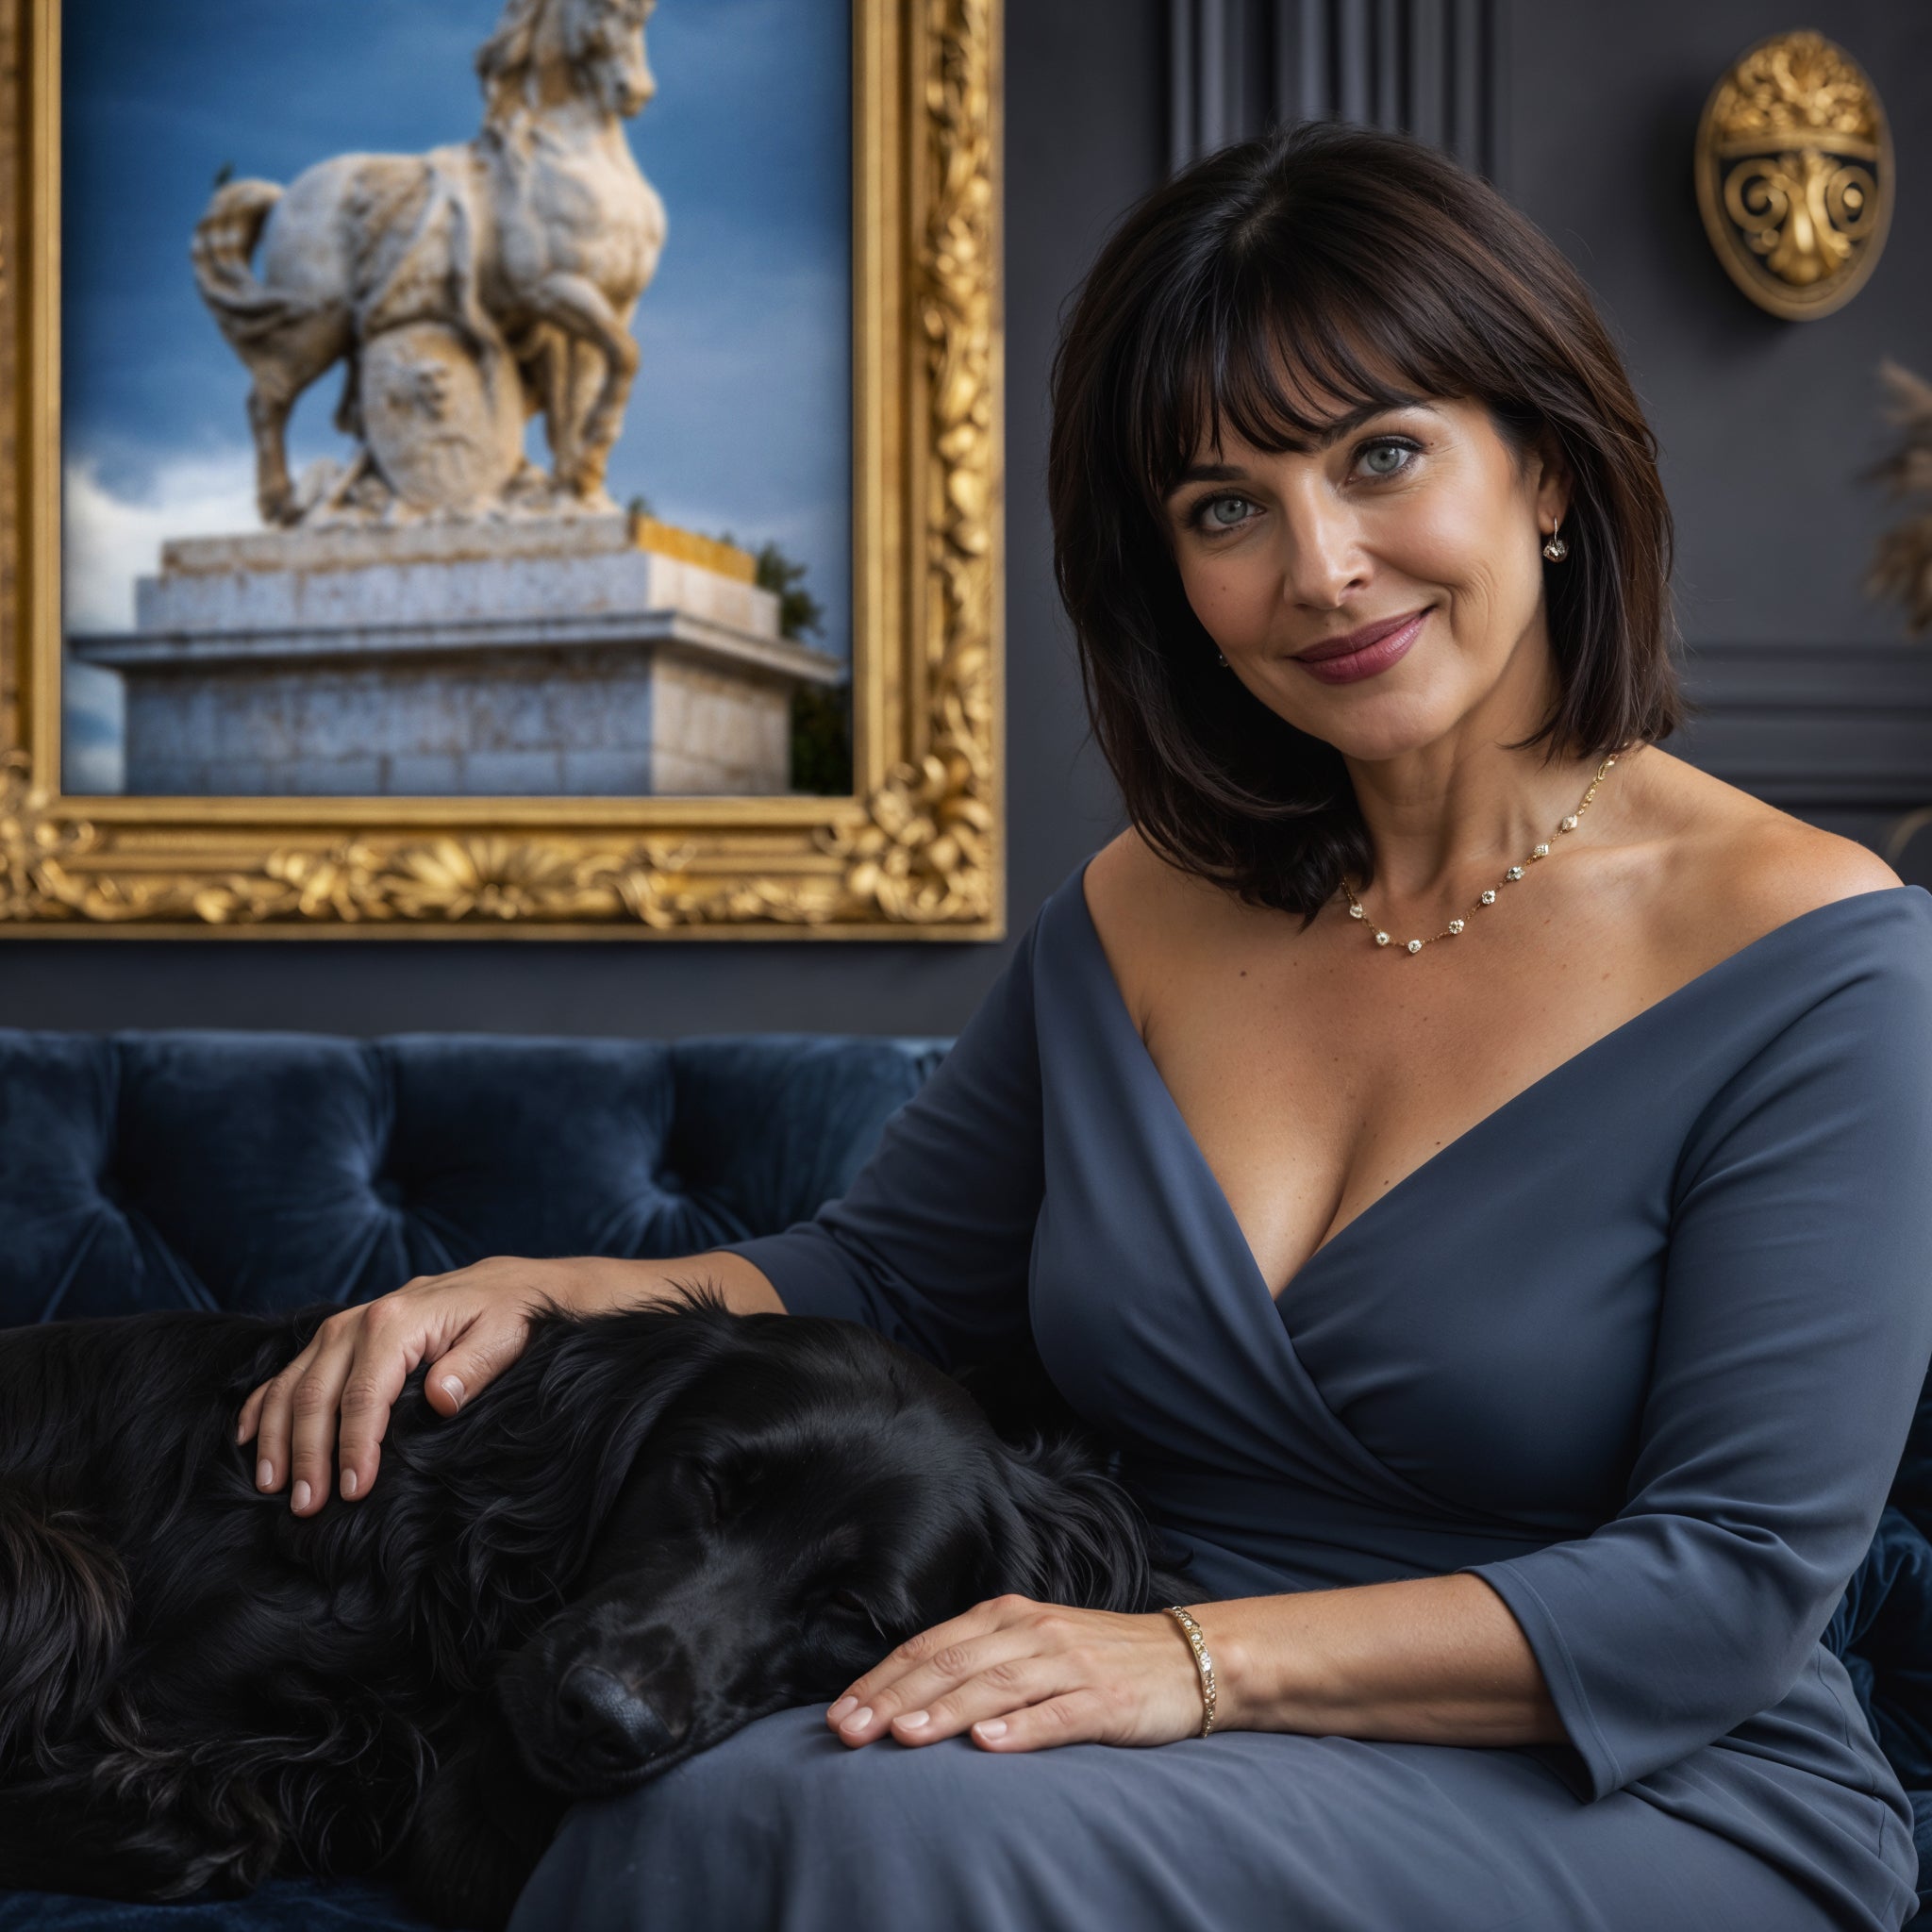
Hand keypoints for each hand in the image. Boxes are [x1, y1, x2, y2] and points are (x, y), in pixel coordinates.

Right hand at [235, 1254, 630, 1517]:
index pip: (365, 1394)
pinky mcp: (333, 1338)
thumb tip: (441, 1398)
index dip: (355, 1446)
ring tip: (272, 1488)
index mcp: (396, 1321)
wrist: (505, 1286)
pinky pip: (284, 1372)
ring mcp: (338, 1329)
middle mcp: (357, 1321)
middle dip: (308, 1454)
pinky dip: (260, 1406)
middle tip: (306, 1506)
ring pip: (291, 1386)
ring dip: (275, 1438)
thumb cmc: (509, 1316)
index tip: (353, 1491)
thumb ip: (473, 1366)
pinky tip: (246, 1441)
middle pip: (317, 1394)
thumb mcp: (506, 1336)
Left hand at [823, 1594, 1210, 1753]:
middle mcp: (1032, 1633)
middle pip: (951, 1664)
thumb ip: (979, 1663)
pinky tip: (989, 1745)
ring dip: (946, 1711)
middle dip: (894, 1698)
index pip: (930, 1647)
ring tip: (903, 1736)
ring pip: (996, 1685)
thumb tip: (905, 1697)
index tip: (839, 1714)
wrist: (1190, 1658)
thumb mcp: (1034, 1647)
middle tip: (849, 1731)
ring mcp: (1070, 1664)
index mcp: (1007, 1617)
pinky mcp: (1106, 1700)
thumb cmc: (1099, 1659)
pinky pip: (1058, 1713)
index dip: (881, 1679)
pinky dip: (1021, 1728)